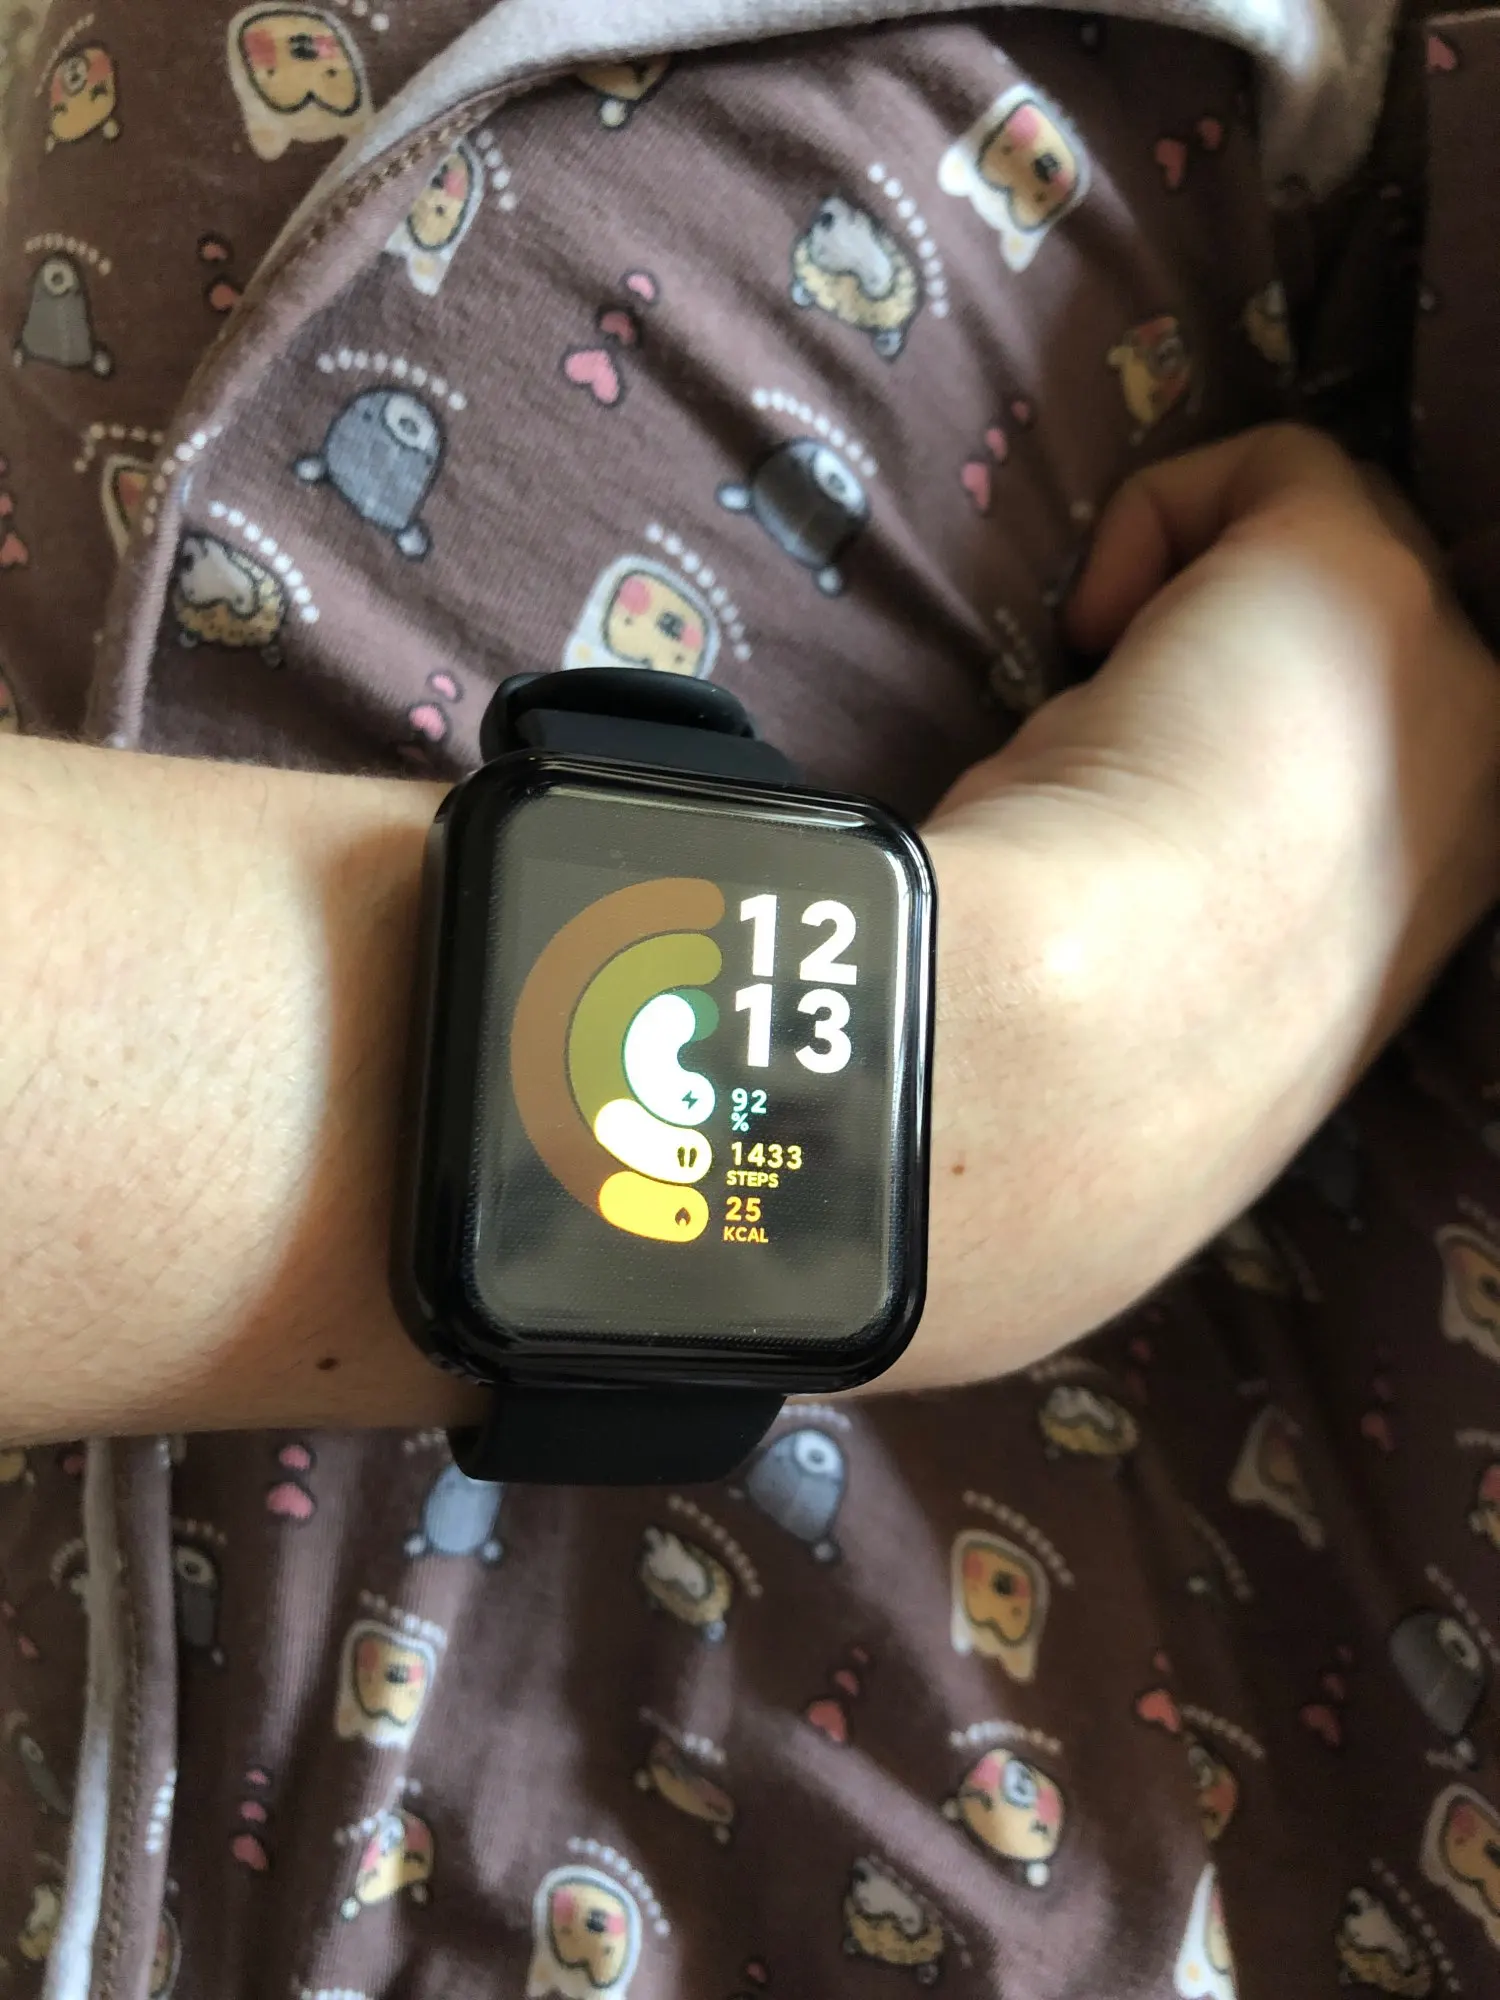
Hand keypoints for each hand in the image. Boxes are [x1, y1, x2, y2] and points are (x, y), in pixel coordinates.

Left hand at [889, 425, 1499, 1391]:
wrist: (1105, 1033)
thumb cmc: (1117, 1037)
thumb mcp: (1190, 964)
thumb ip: (1219, 895)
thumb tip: (1141, 862)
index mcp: (1446, 895)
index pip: (1379, 765)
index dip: (1262, 746)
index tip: (1161, 791)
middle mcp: (1480, 783)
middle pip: (1358, 650)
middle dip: (1231, 663)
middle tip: (1118, 745)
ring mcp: (1444, 670)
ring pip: (1320, 553)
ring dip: (1199, 605)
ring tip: (1102, 708)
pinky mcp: (1361, 573)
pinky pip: (1268, 472)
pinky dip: (1155, 524)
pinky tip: (1087, 632)